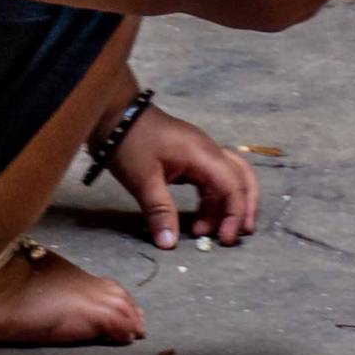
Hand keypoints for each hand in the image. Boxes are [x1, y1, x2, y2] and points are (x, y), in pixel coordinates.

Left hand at [102, 106, 259, 248]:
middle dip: (242, 208)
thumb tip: (169, 243)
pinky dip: (211, 199)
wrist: (112, 111)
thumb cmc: (129, 142)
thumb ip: (159, 211)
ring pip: (228, 178)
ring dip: (224, 205)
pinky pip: (211, 178)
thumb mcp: (142, 179)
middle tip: (234, 236)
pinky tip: (200, 217)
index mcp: (203, 154)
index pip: (233, 186)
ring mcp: (200, 151)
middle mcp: (208, 151)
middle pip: (241, 178)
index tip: (224, 240)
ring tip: (210, 231)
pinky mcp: (189, 155)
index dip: (234, 215)